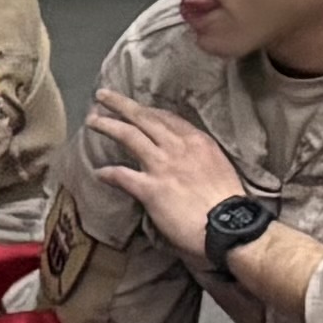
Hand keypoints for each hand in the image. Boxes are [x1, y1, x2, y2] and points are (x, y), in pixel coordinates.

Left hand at [87, 90, 246, 256]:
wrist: (230, 227)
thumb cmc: (228, 202)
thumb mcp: (219, 167)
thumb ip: (198, 157)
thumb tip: (185, 160)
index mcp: (198, 142)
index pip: (168, 118)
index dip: (147, 110)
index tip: (135, 107)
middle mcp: (178, 147)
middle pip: (144, 118)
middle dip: (121, 104)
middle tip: (102, 95)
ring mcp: (163, 166)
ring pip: (129, 136)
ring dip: (107, 125)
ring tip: (92, 120)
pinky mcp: (150, 189)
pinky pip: (122, 175)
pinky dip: (107, 172)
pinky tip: (98, 172)